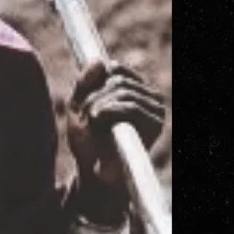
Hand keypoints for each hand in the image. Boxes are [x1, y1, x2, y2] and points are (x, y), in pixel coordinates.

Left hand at [66, 60, 166, 216]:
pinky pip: (130, 105)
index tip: (84, 103)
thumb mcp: (78, 107)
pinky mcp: (156, 123)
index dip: (94, 82)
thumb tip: (100, 61)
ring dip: (98, 105)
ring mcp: (155, 109)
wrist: (94, 173)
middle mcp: (148, 97)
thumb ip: (84, 83)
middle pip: (117, 79)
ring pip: (122, 90)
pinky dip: (109, 110)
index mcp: (133, 89)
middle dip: (94, 96)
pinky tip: (98, 120)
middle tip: (86, 117)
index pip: (114, 68)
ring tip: (92, 123)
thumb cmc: (87, 142)